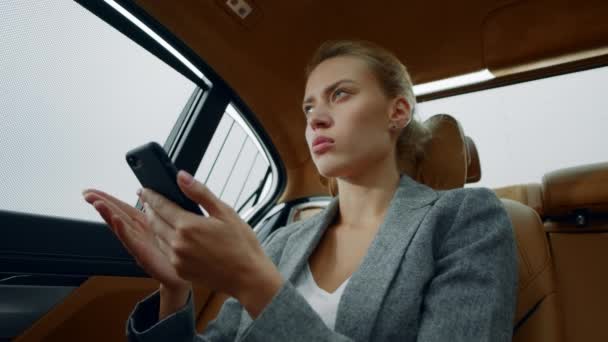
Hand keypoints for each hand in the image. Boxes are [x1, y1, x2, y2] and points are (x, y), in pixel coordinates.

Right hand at [82, 188, 189, 291]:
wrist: (182, 276)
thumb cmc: (176, 251)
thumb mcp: (168, 224)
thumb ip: (157, 209)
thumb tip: (146, 194)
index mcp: (144, 224)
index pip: (122, 208)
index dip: (108, 198)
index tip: (92, 190)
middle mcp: (138, 233)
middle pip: (116, 214)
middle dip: (101, 203)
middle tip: (86, 194)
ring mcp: (139, 244)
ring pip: (120, 226)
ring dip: (108, 214)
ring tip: (97, 203)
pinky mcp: (143, 254)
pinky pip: (131, 241)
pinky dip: (123, 231)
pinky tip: (116, 221)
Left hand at [138, 170, 282, 316]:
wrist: (248, 277)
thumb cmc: (241, 244)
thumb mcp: (225, 212)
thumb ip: (200, 193)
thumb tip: (181, 177)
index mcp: (188, 226)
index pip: (161, 205)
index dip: (151, 195)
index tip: (144, 190)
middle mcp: (178, 243)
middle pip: (154, 221)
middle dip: (150, 208)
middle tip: (148, 200)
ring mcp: (177, 259)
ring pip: (158, 237)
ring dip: (155, 224)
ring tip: (158, 215)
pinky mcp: (180, 271)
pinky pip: (166, 251)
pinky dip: (164, 240)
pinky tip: (171, 235)